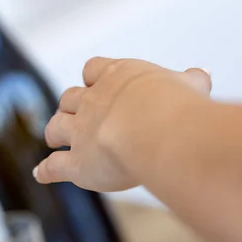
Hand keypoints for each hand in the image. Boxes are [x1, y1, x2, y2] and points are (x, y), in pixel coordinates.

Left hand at [34, 58, 211, 191]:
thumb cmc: (175, 105)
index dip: (93, 76)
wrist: (155, 130)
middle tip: (73, 114)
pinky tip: (40, 174)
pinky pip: (54, 166)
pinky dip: (46, 170)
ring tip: (52, 137)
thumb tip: (201, 74)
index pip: (94, 68)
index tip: (94, 81)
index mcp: (117, 77)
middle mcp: (92, 101)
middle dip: (70, 105)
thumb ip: (191, 81)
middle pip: (69, 97)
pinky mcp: (76, 162)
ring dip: (53, 131)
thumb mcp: (189, 86)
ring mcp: (80, 131)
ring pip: (56, 126)